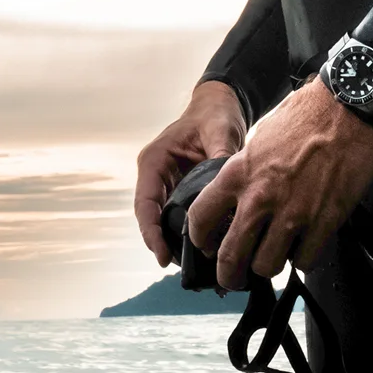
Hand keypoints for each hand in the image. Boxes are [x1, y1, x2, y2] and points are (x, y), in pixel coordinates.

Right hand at [134, 79, 247, 266]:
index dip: (150, 232)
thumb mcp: (220, 131)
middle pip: (152, 217)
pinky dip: (188, 231)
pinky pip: (180, 215)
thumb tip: (226, 187)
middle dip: (163, 243)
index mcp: (154, 160)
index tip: (162, 256)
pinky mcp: (181, 190)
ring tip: (195, 263)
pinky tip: (205, 246)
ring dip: (175, 240)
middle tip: (182, 266)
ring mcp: (167, 184)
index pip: (145, 203)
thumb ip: (220, 157)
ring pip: (164, 220)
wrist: (221, 105)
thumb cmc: (215, 113)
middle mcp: (155, 175)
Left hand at [186, 76, 372, 289]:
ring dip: (270, 264)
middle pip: (230, 258)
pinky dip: (304, 258)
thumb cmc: (307, 115)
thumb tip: (239, 198)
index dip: (200, 239)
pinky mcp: (324, 221)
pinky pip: (305, 261)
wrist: (349, 108)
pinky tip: (307, 244)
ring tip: (278, 254)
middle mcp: (260, 198)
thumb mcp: (261, 138)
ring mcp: (293, 213)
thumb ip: (246, 172)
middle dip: (230, 274)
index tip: (207, 245)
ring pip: (267, 266)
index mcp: (238, 173)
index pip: (201, 219)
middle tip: (236, 276)